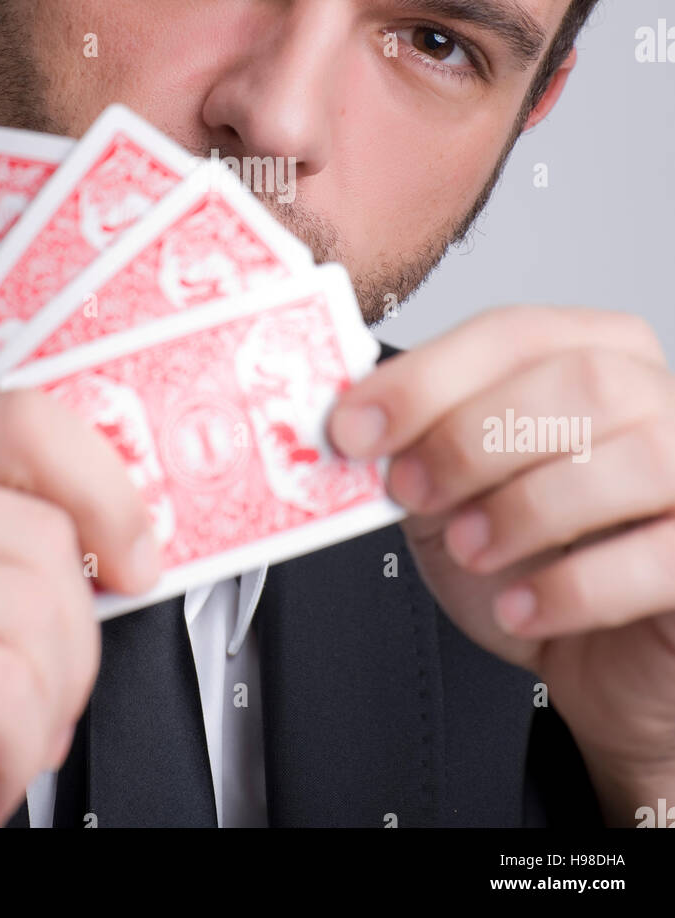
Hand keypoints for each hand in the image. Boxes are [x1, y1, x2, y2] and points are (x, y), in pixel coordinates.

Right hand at [0, 390, 159, 827]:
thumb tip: (117, 560)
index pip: (21, 425)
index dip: (105, 490)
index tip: (134, 561)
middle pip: (44, 537)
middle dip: (76, 648)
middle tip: (45, 712)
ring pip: (35, 615)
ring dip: (45, 714)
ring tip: (2, 755)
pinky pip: (3, 692)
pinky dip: (15, 758)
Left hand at [328, 306, 674, 819]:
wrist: (595, 658)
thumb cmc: (533, 561)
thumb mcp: (452, 493)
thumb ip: (413, 448)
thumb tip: (348, 417)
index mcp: (592, 355)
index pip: (513, 333)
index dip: (427, 377)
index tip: (355, 425)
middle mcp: (657, 398)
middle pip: (578, 380)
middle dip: (472, 437)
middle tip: (411, 488)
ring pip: (629, 457)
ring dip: (524, 508)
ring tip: (471, 548)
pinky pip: (658, 557)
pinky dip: (574, 587)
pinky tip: (524, 607)